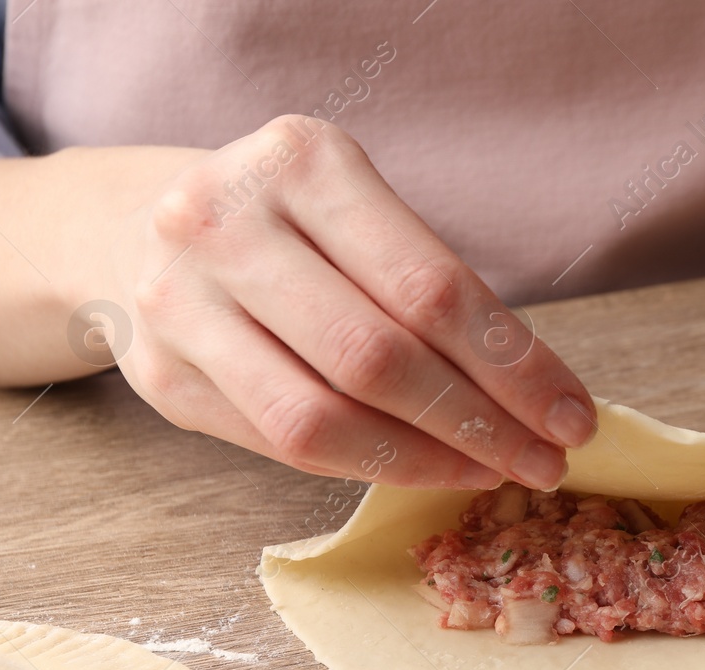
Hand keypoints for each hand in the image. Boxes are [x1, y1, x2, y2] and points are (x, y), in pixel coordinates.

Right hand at [107, 116, 595, 488]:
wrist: (130, 225)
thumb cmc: (288, 224)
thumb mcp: (355, 210)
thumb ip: (429, 287)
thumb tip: (540, 397)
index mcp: (301, 162)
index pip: (432, 287)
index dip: (515, 366)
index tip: (573, 415)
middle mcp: (224, 222)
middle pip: (380, 358)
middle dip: (482, 424)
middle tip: (546, 461)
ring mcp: (178, 302)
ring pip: (323, 418)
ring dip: (428, 461)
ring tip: (494, 471)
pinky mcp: (161, 375)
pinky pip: (282, 445)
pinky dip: (369, 466)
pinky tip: (427, 468)